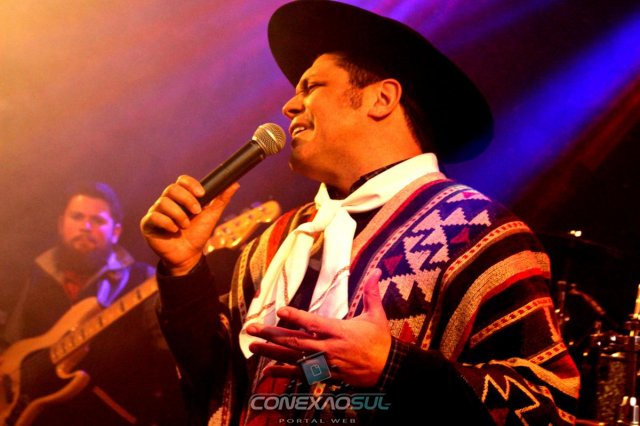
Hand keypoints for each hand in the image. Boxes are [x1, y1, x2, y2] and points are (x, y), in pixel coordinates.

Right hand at [140, 175, 238, 274]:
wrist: (189, 255)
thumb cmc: (198, 234)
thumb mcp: (212, 215)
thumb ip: (221, 199)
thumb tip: (234, 183)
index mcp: (181, 197)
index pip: (181, 181)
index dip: (191, 184)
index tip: (202, 194)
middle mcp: (167, 202)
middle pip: (171, 189)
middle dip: (187, 199)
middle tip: (196, 212)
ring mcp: (156, 212)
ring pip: (163, 202)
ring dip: (179, 214)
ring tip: (186, 226)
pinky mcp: (147, 224)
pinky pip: (153, 216)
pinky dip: (167, 223)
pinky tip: (175, 230)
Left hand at [247, 269, 390, 387]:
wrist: (387, 370)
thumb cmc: (380, 342)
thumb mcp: (376, 316)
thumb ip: (371, 293)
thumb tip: (375, 271)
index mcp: (339, 332)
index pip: (314, 323)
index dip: (297, 317)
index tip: (280, 310)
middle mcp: (328, 348)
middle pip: (295, 341)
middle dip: (272, 334)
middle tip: (251, 328)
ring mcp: (324, 363)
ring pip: (293, 358)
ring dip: (271, 352)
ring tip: (252, 346)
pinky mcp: (325, 375)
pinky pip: (300, 375)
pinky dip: (283, 373)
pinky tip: (267, 371)